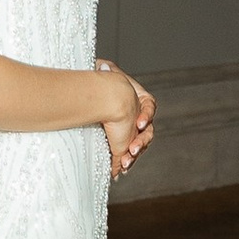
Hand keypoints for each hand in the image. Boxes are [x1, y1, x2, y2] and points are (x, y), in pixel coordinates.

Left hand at [95, 59, 156, 180]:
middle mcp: (138, 115)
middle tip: (132, 149)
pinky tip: (120, 171)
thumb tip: (103, 68)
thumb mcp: (103, 72)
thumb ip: (107, 70)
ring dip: (135, 154)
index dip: (146, 115)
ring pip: (140, 145)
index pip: (149, 106)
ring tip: (126, 163)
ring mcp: (131, 130)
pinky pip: (128, 155)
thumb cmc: (97, 81)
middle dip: (141, 142)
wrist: (89, 97)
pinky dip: (126, 162)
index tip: (138, 124)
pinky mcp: (122, 143)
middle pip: (148, 131)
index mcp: (138, 98)